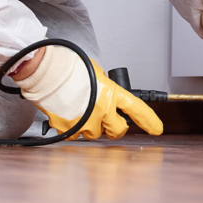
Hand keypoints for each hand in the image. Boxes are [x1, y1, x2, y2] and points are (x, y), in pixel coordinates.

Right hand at [13, 46, 162, 139]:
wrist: (46, 72)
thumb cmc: (69, 67)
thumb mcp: (95, 72)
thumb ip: (104, 86)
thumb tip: (105, 92)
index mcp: (111, 93)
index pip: (137, 109)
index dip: (149, 121)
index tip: (156, 129)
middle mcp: (101, 110)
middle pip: (118, 130)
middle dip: (114, 127)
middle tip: (107, 119)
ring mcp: (85, 122)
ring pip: (95, 134)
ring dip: (91, 126)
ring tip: (80, 109)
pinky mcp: (68, 130)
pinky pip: (75, 136)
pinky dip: (73, 128)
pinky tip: (68, 114)